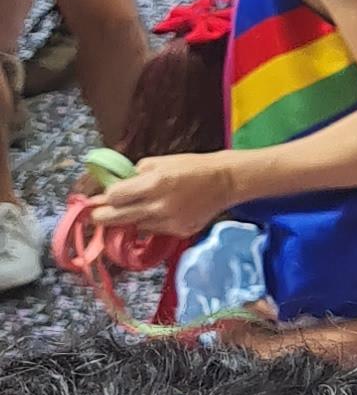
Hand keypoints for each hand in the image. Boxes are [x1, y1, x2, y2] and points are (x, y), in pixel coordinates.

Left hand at [99, 146, 239, 240]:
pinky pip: (154, 230)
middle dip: (102, 217)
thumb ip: (135, 175)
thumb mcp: (159, 162)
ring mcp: (170, 222)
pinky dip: (151, 223)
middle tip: (95, 215)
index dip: (104, 198)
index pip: (114, 197)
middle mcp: (159, 206)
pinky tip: (159, 213)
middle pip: (117, 217)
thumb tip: (114, 188)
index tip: (97, 199)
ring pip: (135, 226)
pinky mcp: (179, 232)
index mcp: (154, 183)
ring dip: (130, 219)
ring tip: (133, 210)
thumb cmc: (190, 166)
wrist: (225, 181)